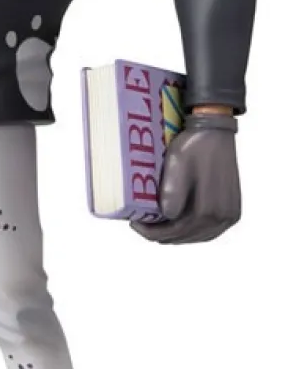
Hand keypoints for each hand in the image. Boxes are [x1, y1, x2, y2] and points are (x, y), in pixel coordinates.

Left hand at [131, 112, 240, 244]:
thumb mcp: (177, 164)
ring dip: (177, 234)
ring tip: (158, 226)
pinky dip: (193, 231)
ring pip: (198, 236)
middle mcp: (222, 217)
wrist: (215, 132)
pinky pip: (209, 230)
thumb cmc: (195, 145)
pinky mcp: (232, 210)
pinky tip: (180, 225)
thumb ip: (172, 193)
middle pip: (186, 237)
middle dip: (162, 234)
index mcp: (208, 209)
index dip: (151, 232)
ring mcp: (229, 215)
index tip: (135, 224)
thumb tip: (166, 216)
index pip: (174, 232)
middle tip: (143, 225)